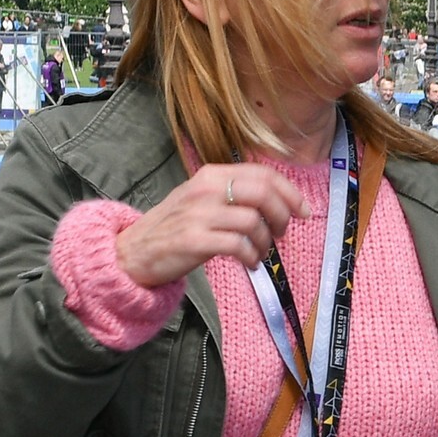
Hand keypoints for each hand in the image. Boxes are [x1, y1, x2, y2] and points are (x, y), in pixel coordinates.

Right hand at [114, 163, 312, 289]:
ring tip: (259, 253)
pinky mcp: (194, 240)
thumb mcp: (203, 199)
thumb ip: (236, 195)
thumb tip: (279, 203)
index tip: (303, 211)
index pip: (262, 174)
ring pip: (253, 221)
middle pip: (262, 193)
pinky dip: (252, 256)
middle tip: (281, 234)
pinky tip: (250, 263)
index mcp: (212, 174)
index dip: (290, 193)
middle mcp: (206, 189)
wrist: (134, 250)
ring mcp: (199, 214)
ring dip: (265, 242)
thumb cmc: (176, 227)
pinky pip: (238, 245)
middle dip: (282, 216)